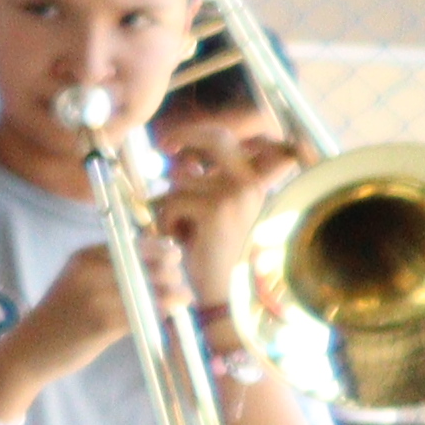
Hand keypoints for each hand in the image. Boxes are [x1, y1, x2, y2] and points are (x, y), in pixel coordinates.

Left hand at [149, 131, 297, 310]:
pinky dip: (167, 221)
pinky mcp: (216, 209)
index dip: (208, 133)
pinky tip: (182, 240)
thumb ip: (207, 184)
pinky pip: (173, 202)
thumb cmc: (218, 254)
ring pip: (181, 181)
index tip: (182, 140)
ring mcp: (236, 194)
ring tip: (184, 230)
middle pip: (218, 138)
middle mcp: (252, 184)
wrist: (229, 291)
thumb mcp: (218, 213)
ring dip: (171, 205)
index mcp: (258, 184)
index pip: (247, 141)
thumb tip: (181, 160)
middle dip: (187, 135)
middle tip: (166, 146)